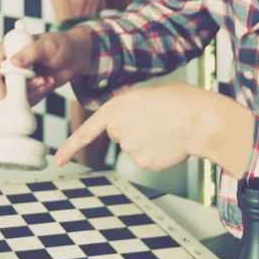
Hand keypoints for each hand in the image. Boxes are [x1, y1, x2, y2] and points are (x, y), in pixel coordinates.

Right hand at [0, 27, 93, 102]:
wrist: (75, 56)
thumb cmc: (60, 45)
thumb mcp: (47, 45)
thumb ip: (31, 52)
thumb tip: (14, 62)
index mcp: (9, 49)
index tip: (4, 93)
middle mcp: (10, 64)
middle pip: (1, 85)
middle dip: (21, 88)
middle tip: (40, 80)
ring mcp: (18, 78)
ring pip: (14, 96)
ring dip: (33, 91)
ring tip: (47, 79)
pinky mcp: (27, 89)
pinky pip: (26, 100)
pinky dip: (38, 94)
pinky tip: (48, 82)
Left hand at [53, 83, 253, 172]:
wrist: (199, 119)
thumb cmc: (180, 102)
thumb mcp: (147, 95)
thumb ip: (130, 110)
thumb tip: (130, 128)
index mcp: (116, 108)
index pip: (87, 131)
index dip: (70, 147)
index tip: (58, 160)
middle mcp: (118, 129)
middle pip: (119, 135)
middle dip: (133, 130)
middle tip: (156, 120)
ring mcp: (130, 148)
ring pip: (135, 148)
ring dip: (147, 141)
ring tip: (166, 129)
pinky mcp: (143, 162)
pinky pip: (147, 159)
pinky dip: (157, 153)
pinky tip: (169, 142)